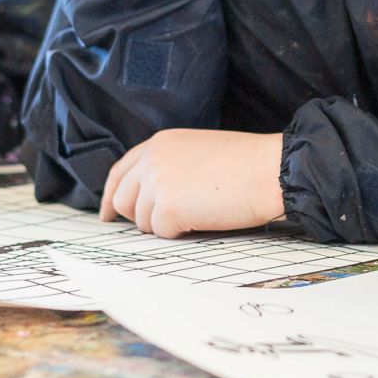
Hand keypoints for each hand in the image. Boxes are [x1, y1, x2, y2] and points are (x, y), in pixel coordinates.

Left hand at [98, 129, 285, 237]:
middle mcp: (151, 160)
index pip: (120, 172)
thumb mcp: (197, 151)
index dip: (111, 196)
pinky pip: (162, 233)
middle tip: (167, 222)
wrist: (269, 170)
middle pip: (123, 200)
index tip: (108, 214)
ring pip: (142, 222)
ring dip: (166, 225)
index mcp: (159, 143)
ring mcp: (156, 183)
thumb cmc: (245, 164)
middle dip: (140, 216)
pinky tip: (204, 217)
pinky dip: (182, 233)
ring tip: (199, 212)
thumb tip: (149, 196)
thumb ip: (168, 166)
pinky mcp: (166, 208)